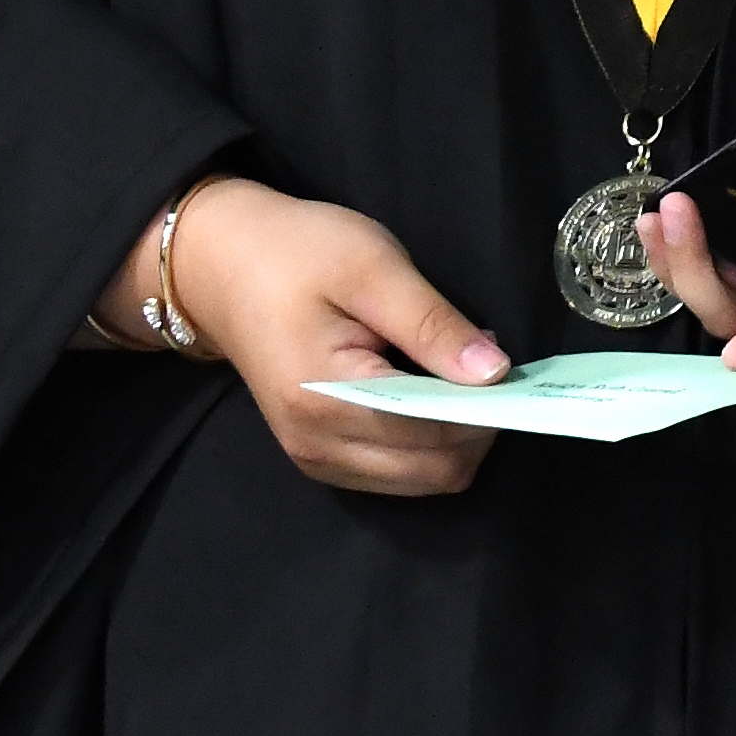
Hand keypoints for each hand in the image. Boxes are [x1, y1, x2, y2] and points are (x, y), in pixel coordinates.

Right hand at [99, 176, 512, 497]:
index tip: (514, 362)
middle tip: (489, 361)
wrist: (222, 266)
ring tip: (457, 368)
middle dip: (479, 425)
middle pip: (435, 472)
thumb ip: (433, 325)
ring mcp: (316, 459)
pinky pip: (396, 471)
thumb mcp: (374, 270)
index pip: (437, 436)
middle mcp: (320, 448)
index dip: (490, 406)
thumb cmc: (299, 255)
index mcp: (329, 402)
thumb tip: (496, 372)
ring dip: (457, 435)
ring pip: (420, 480)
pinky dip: (428, 440)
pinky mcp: (319, 454)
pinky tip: (431, 387)